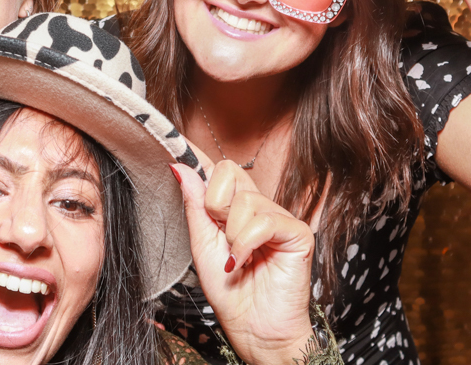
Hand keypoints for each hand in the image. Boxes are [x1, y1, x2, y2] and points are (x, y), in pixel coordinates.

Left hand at [173, 160, 315, 364]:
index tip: (173, 140)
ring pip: (244, 201)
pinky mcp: (298, 232)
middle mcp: (259, 206)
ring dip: (232, 236)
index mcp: (236, 208)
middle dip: (215, 206)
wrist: (254, 330)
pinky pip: (263, 222)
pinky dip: (247, 244)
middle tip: (222, 237)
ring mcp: (280, 217)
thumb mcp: (202, 246)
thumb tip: (180, 166)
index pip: (217, 171)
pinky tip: (246, 261)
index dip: (196, 156)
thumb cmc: (231, 293)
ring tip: (238, 259)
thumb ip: (195, 206)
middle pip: (228, 172)